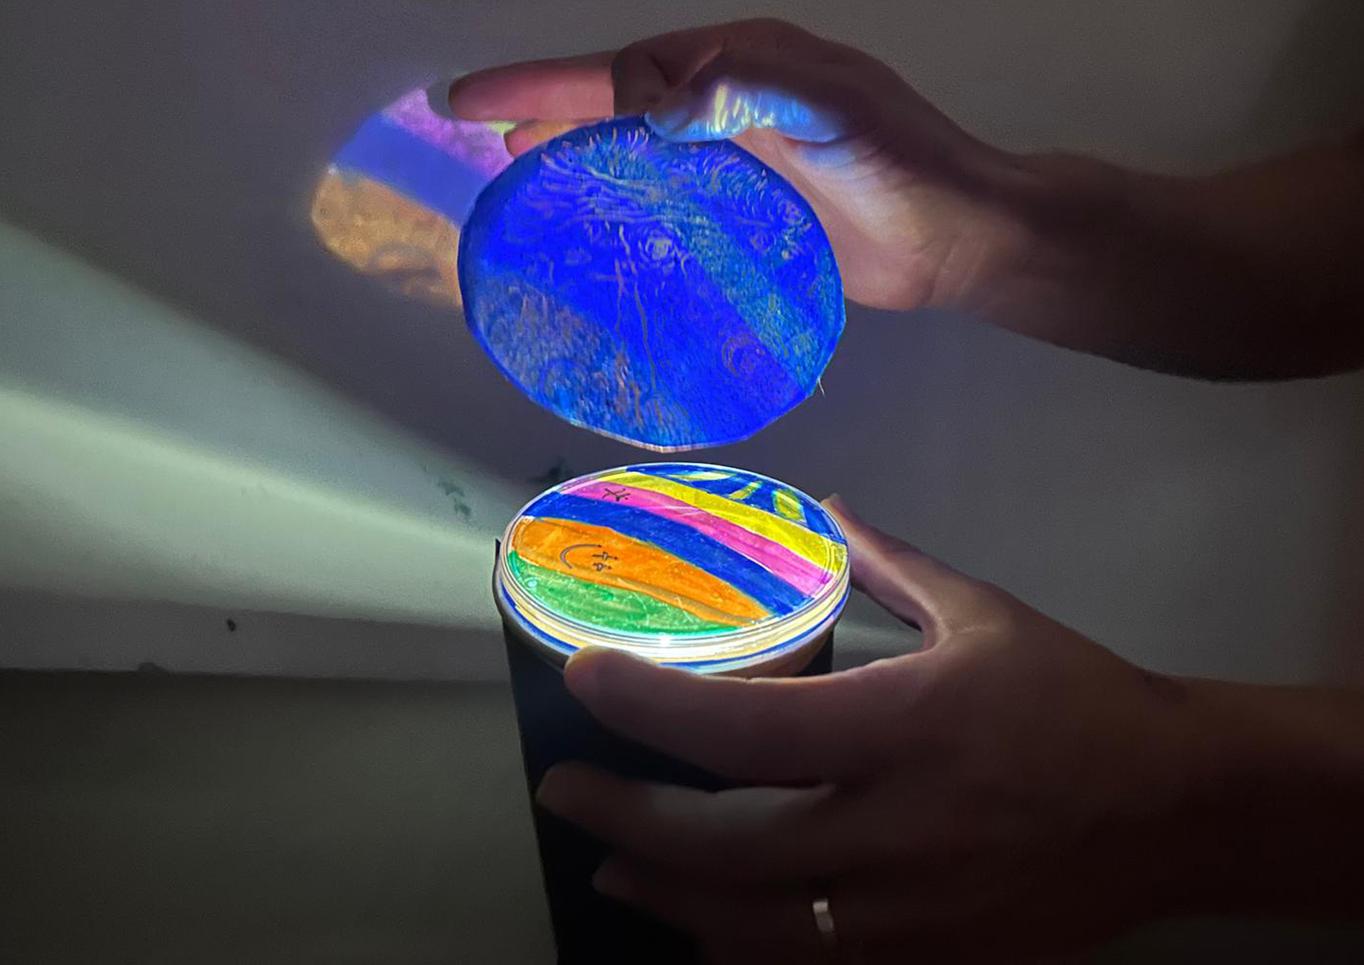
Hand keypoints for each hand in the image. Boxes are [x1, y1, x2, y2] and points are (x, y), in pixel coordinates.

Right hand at [449, 18, 1038, 312]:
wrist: (960, 238)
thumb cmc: (904, 164)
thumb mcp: (832, 108)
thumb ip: (748, 90)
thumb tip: (653, 109)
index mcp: (736, 67)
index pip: (621, 69)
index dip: (542, 85)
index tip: (470, 101)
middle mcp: (728, 107)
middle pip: (617, 105)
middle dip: (546, 114)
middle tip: (478, 140)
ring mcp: (737, 161)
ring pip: (636, 154)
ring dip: (578, 161)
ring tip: (522, 186)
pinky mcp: (750, 215)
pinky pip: (670, 206)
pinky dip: (626, 212)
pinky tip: (598, 236)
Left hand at [535, 495, 1198, 962]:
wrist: (1174, 810)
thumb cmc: (1074, 699)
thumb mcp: (985, 614)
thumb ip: (890, 562)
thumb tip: (826, 512)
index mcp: (903, 730)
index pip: (745, 728)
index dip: (649, 706)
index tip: (584, 677)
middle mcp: (894, 830)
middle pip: (726, 847)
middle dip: (626, 820)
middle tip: (563, 791)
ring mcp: (909, 912)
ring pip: (754, 928)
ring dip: (668, 894)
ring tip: (615, 864)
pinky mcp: (931, 958)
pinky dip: (741, 946)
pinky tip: (706, 921)